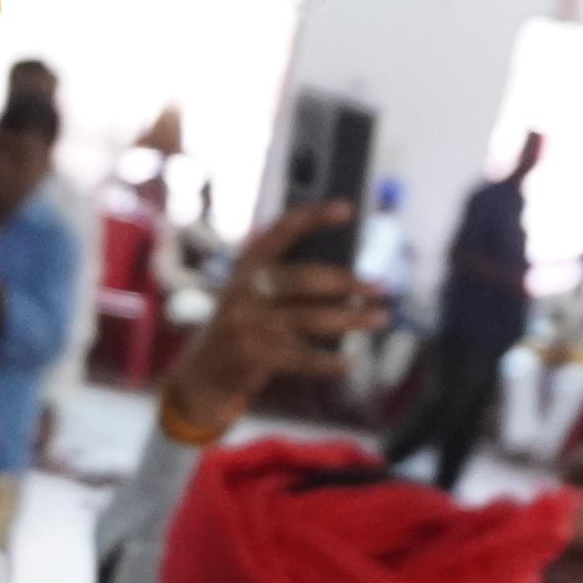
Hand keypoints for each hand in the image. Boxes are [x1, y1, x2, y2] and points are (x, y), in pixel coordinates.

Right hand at [162, 205, 384, 442]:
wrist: (202, 374)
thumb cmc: (244, 328)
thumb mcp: (254, 296)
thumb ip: (288, 281)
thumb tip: (348, 279)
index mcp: (247, 266)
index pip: (282, 231)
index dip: (314, 217)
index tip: (347, 208)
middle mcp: (244, 289)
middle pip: (305, 278)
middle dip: (348, 282)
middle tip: (381, 287)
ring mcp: (247, 323)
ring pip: (310, 318)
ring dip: (351, 319)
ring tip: (380, 318)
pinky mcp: (252, 356)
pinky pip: (301, 358)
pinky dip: (328, 362)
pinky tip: (349, 363)